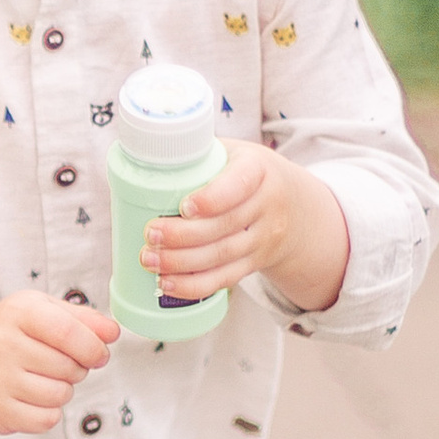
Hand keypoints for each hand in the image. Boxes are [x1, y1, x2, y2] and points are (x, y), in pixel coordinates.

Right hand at [0, 291, 118, 436]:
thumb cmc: (17, 331)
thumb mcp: (47, 311)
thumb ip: (85, 319)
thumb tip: (112, 333)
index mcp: (17, 312)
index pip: (68, 332)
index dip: (93, 347)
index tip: (99, 354)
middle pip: (67, 367)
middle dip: (77, 368)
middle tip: (60, 363)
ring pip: (59, 395)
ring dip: (63, 390)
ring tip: (45, 378)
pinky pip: (46, 420)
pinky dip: (50, 412)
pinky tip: (34, 397)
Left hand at [142, 140, 348, 315]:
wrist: (295, 206)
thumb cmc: (247, 173)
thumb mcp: (234, 153)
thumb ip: (200, 154)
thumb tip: (143, 156)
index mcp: (258, 170)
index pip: (238, 184)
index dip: (211, 198)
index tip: (184, 206)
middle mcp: (266, 205)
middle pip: (224, 226)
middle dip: (182, 235)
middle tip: (150, 234)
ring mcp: (263, 238)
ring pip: (222, 256)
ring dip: (181, 262)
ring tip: (149, 260)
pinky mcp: (255, 262)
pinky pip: (225, 278)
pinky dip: (194, 285)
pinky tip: (168, 284)